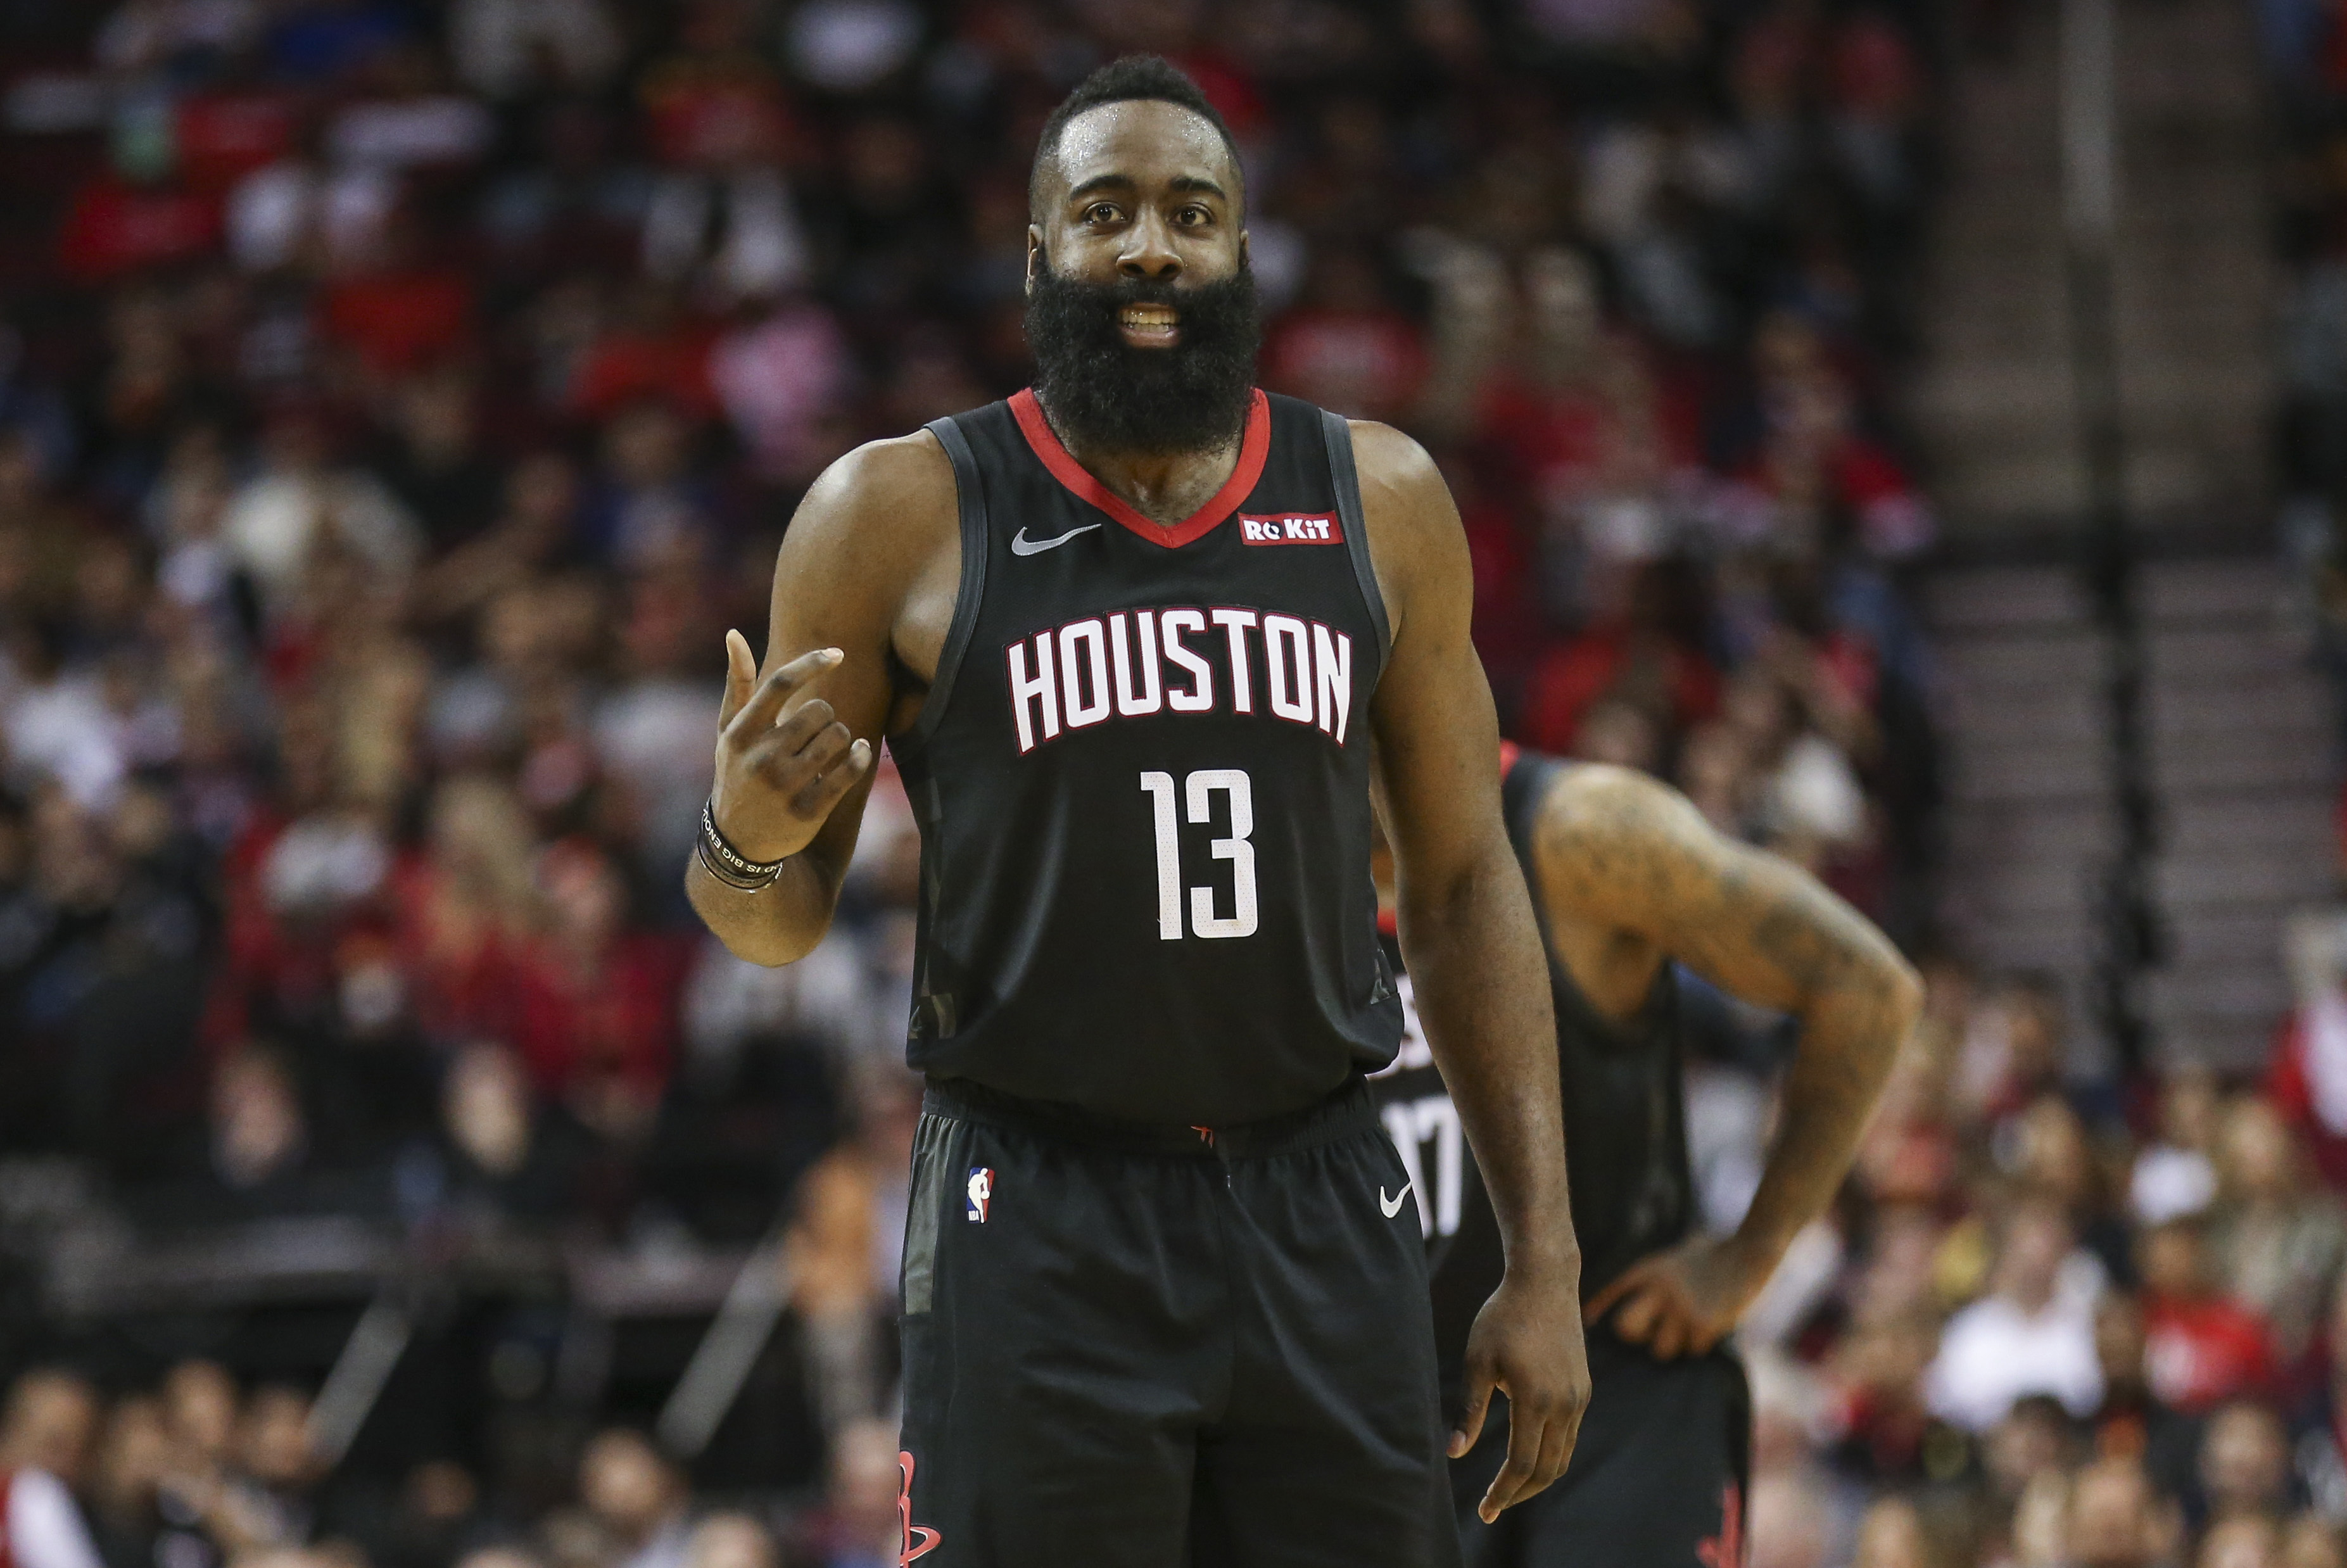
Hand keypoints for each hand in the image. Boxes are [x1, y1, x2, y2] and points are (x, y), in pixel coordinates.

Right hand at [710, 630, 873, 865]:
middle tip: (817, 729)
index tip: (839, 653)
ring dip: (843, 737)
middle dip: (826, 716)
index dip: (812, 663)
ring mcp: (785, 786)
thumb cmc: (737, 772)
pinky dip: (862, 756)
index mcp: (740, 733)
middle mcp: (761, 758)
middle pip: (819, 710)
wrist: (738, 842)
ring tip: (829, 747)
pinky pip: (851, 770)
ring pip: (839, 736)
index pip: (780, 684)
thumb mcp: (729, 732)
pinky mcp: (810, 810)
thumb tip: (734, 633)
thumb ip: (738, 684)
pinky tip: (860, 752)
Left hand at [1451, 1265, 1591, 1522]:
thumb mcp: (1477, 1361)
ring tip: (1508, 1488)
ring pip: (1562, 1456)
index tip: (1485, 1510)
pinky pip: (1569, 1436)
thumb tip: (1454, 1452)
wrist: (1544, 1282)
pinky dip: (1550, 1455)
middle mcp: (1564, 1403)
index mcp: (1534, 1398)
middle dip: (1519, 1494)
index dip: (1503, 1492)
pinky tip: (1528, 1456)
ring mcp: (1578, 1397)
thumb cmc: (1502, 1318)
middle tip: (1492, 1507)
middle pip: (1547, 1469)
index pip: (1522, 1463)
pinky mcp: (1583, 1389)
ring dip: (1537, 1478)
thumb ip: (1469, 1410)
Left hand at [1581, 1234, 1770, 1360]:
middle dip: (1637, 1336)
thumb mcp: (1676, 1255)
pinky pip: (1692, 1350)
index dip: (1600, 1307)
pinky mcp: (1703, 1323)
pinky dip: (1701, 1344)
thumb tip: (1635, 1301)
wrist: (1749, 1251)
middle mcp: (1659, 1289)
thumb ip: (1657, 1276)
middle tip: (1651, 1333)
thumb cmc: (1714, 1253)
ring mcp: (1680, 1308)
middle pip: (1626, 1329)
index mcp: (1650, 1269)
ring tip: (1688, 1329)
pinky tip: (1711, 1326)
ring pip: (1660, 1349)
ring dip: (1674, 1345)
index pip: (1614, 1291)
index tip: (1589, 1321)